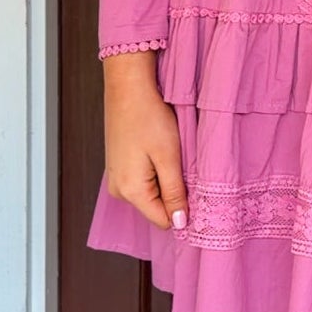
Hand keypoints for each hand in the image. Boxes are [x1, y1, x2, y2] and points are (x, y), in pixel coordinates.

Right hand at [103, 51, 188, 230]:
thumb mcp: (168, 157)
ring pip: (152, 194)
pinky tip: (158, 150)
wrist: (127, 87)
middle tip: (181, 163)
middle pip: (157, 208)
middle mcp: (118, 190)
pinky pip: (143, 181)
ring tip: (168, 153)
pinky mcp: (119, 167)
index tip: (194, 187)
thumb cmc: (148, 116)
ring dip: (165, 179)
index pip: (164, 221)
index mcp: (130, 191)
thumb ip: (174, 193)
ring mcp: (116, 179)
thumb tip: (180, 224)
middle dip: (174, 191)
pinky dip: (156, 170)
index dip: (184, 209)